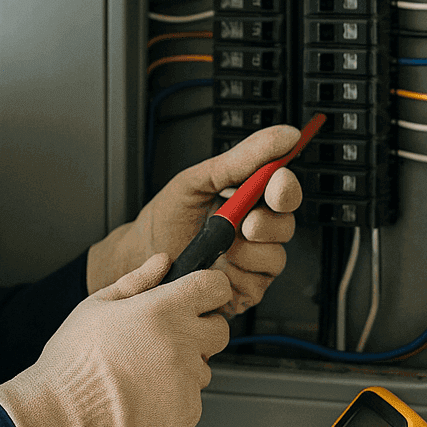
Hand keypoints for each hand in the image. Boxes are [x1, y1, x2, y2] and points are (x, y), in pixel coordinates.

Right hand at [0, 253, 230, 426]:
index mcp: (162, 309)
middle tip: (165, 340)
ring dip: (183, 369)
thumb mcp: (96, 306)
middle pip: (219, 330)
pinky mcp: (186, 412)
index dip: (210, 290)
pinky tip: (143, 398)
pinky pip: (192, 400)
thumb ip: (137, 281)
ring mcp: (186, 379)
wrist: (63, 415)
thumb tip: (162, 262)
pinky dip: (174, 401)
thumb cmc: (73, 361)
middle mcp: (181, 341)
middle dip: (200, 332)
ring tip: (142, 375)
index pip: (215, 287)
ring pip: (203, 368)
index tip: (200, 298)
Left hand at [88, 125, 303, 315]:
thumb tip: (282, 137)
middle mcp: (255, 232)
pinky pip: (259, 282)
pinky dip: (238, 273)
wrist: (140, 256)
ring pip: (276, 256)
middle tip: (246, 222)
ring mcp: (252, 263)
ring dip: (248, 250)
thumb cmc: (167, 218)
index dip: (286, 185)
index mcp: (249, 201)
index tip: (277, 179)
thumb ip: (239, 159)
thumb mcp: (199, 180)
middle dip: (269, 222)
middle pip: (286, 225)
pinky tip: (218, 266)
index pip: (282, 192)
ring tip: (220, 245)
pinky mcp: (245, 290)